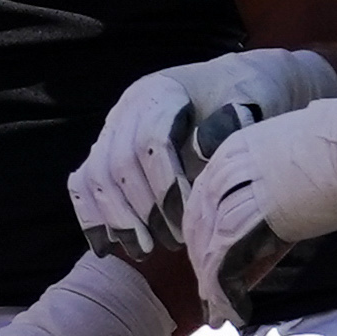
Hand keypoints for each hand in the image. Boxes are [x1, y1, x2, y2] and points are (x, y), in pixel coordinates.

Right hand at [70, 48, 336, 258]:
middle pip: (115, 162)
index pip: (148, 141)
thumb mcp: (252, 101)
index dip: (165, 183)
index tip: (188, 216)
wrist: (235, 84)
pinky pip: (84, 182)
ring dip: (116, 218)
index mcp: (160, 92)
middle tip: (171, 243)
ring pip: (95, 176)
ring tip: (144, 250)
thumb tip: (202, 149)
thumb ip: (231, 123)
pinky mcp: (106, 149)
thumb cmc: (249, 96)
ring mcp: (112, 129)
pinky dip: (91, 214)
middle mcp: (127, 108)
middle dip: (140, 210)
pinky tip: (107, 245)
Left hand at [179, 76, 336, 318]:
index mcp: (243, 144)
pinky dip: (224, 289)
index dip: (207, 223)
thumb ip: (298, 144)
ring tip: (218, 308)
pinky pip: (225, 260)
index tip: (211, 248)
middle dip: (202, 253)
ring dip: (211, 279)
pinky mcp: (256, 219)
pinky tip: (232, 311)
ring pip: (209, 242)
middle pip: (202, 216)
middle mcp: (233, 165)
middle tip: (209, 284)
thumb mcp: (313, 135)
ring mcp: (242, 191)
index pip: (210, 190)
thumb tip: (314, 122)